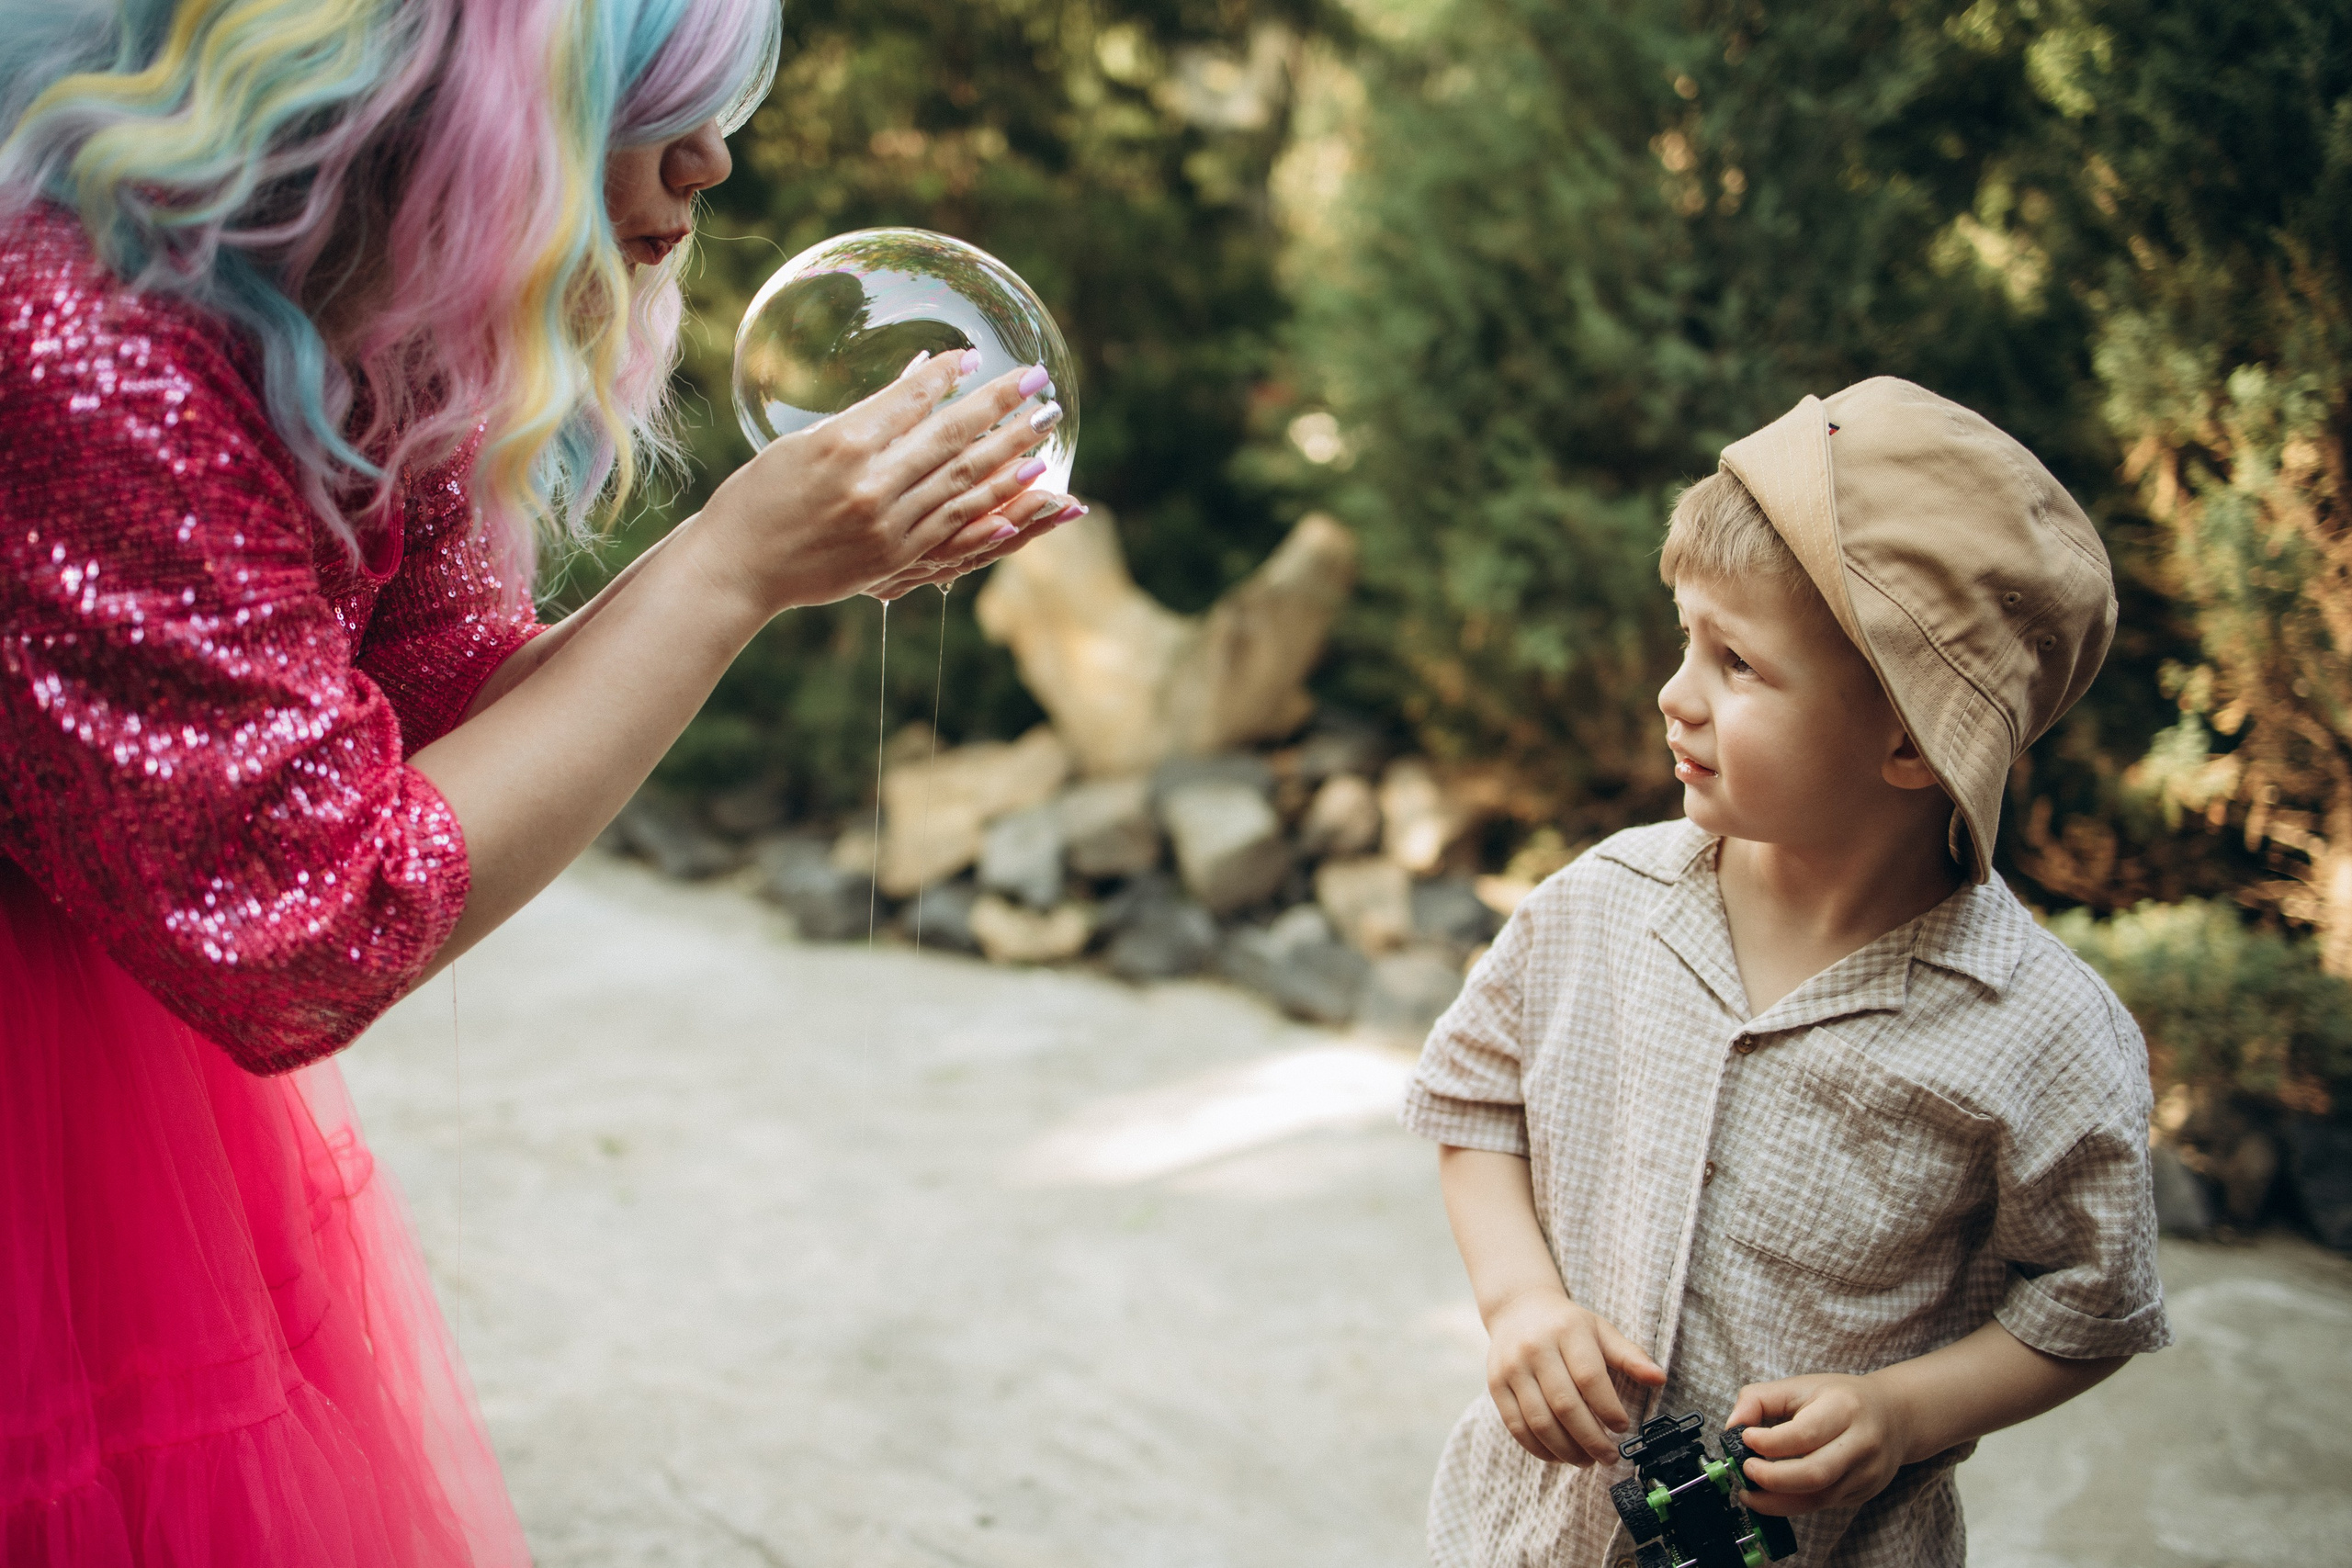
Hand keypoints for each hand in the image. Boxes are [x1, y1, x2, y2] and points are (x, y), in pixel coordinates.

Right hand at [693, 351, 1062, 615]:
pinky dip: (990, 511)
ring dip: (1008, 455)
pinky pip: (952, 531)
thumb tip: (920, 378)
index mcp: (842, 443)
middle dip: (998, 406)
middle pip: (947, 438)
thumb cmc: (760, 496)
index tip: (978, 356)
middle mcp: (869, 484)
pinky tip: (1022, 496)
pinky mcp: (892, 558)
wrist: (736, 567)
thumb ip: (866, 415)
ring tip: (1044, 431)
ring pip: (960, 485)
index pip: (909, 401)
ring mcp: (885, 526)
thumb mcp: (803, 443)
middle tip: (1037, 380)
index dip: (948, 377)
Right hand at [1482, 1287, 1666, 1464]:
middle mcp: (1535, 1348)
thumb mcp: (1601, 1331)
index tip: (1622, 1427)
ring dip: (1566, 1450)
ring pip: (1539, 1421)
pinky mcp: (1495, 1385)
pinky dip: (1540, 1448)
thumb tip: (1659, 1379)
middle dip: (1590, 1439)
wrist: (1518, 1310)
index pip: (1589, 1377)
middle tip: (1608, 1456)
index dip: (1608, 1408)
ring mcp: (1511, 1368)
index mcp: (1567, 1332)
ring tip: (1586, 1460)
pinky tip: (1559, 1455)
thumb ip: (1630, 1357)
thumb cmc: (1567, 1325)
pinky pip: (1517, 1426)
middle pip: (1564, 1405)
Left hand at [1725, 1373, 1915, 1515]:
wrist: (1894, 1416)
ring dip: (1776, 1500)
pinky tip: (1771, 1496)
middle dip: (1771, 1478)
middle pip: (1814, 1473)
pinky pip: (1822, 1505)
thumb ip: (1759, 1399)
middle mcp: (1860, 1443)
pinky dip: (1791, 1504)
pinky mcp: (1863, 1493)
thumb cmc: (1841, 1398)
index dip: (1769, 1442)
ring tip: (1749, 1492)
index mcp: (1844, 1408)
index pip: (1804, 1434)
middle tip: (1745, 1471)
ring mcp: (1866, 1473)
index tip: (1744, 1438)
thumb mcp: (1800, 1385)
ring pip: (1818, 1498)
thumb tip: (1731, 1426)